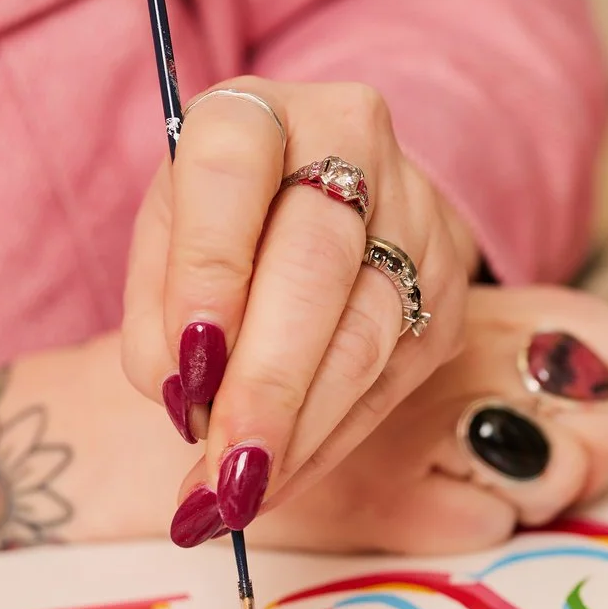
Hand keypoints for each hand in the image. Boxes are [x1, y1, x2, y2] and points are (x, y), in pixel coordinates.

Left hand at [119, 80, 477, 535]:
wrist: (326, 189)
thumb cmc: (224, 220)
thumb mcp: (163, 242)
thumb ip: (158, 316)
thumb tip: (189, 402)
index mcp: (259, 110)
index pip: (231, 174)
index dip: (208, 272)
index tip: (186, 369)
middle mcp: (353, 143)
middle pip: (316, 265)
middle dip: (268, 383)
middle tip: (224, 473)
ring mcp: (416, 215)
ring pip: (367, 333)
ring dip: (302, 430)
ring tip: (241, 498)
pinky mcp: (449, 287)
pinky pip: (394, 378)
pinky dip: (331, 440)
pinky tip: (283, 482)